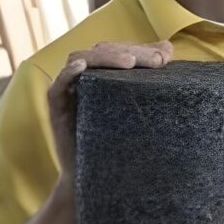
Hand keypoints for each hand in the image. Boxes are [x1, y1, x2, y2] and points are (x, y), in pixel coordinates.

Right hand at [47, 41, 172, 178]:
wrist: (97, 176)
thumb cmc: (119, 139)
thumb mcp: (138, 106)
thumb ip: (148, 76)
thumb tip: (167, 47)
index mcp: (102, 72)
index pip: (119, 49)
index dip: (141, 48)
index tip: (166, 56)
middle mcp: (84, 76)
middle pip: (103, 51)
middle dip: (130, 51)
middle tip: (156, 61)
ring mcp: (68, 89)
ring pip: (80, 59)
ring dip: (105, 57)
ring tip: (129, 62)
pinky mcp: (56, 106)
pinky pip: (59, 84)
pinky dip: (69, 72)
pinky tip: (83, 67)